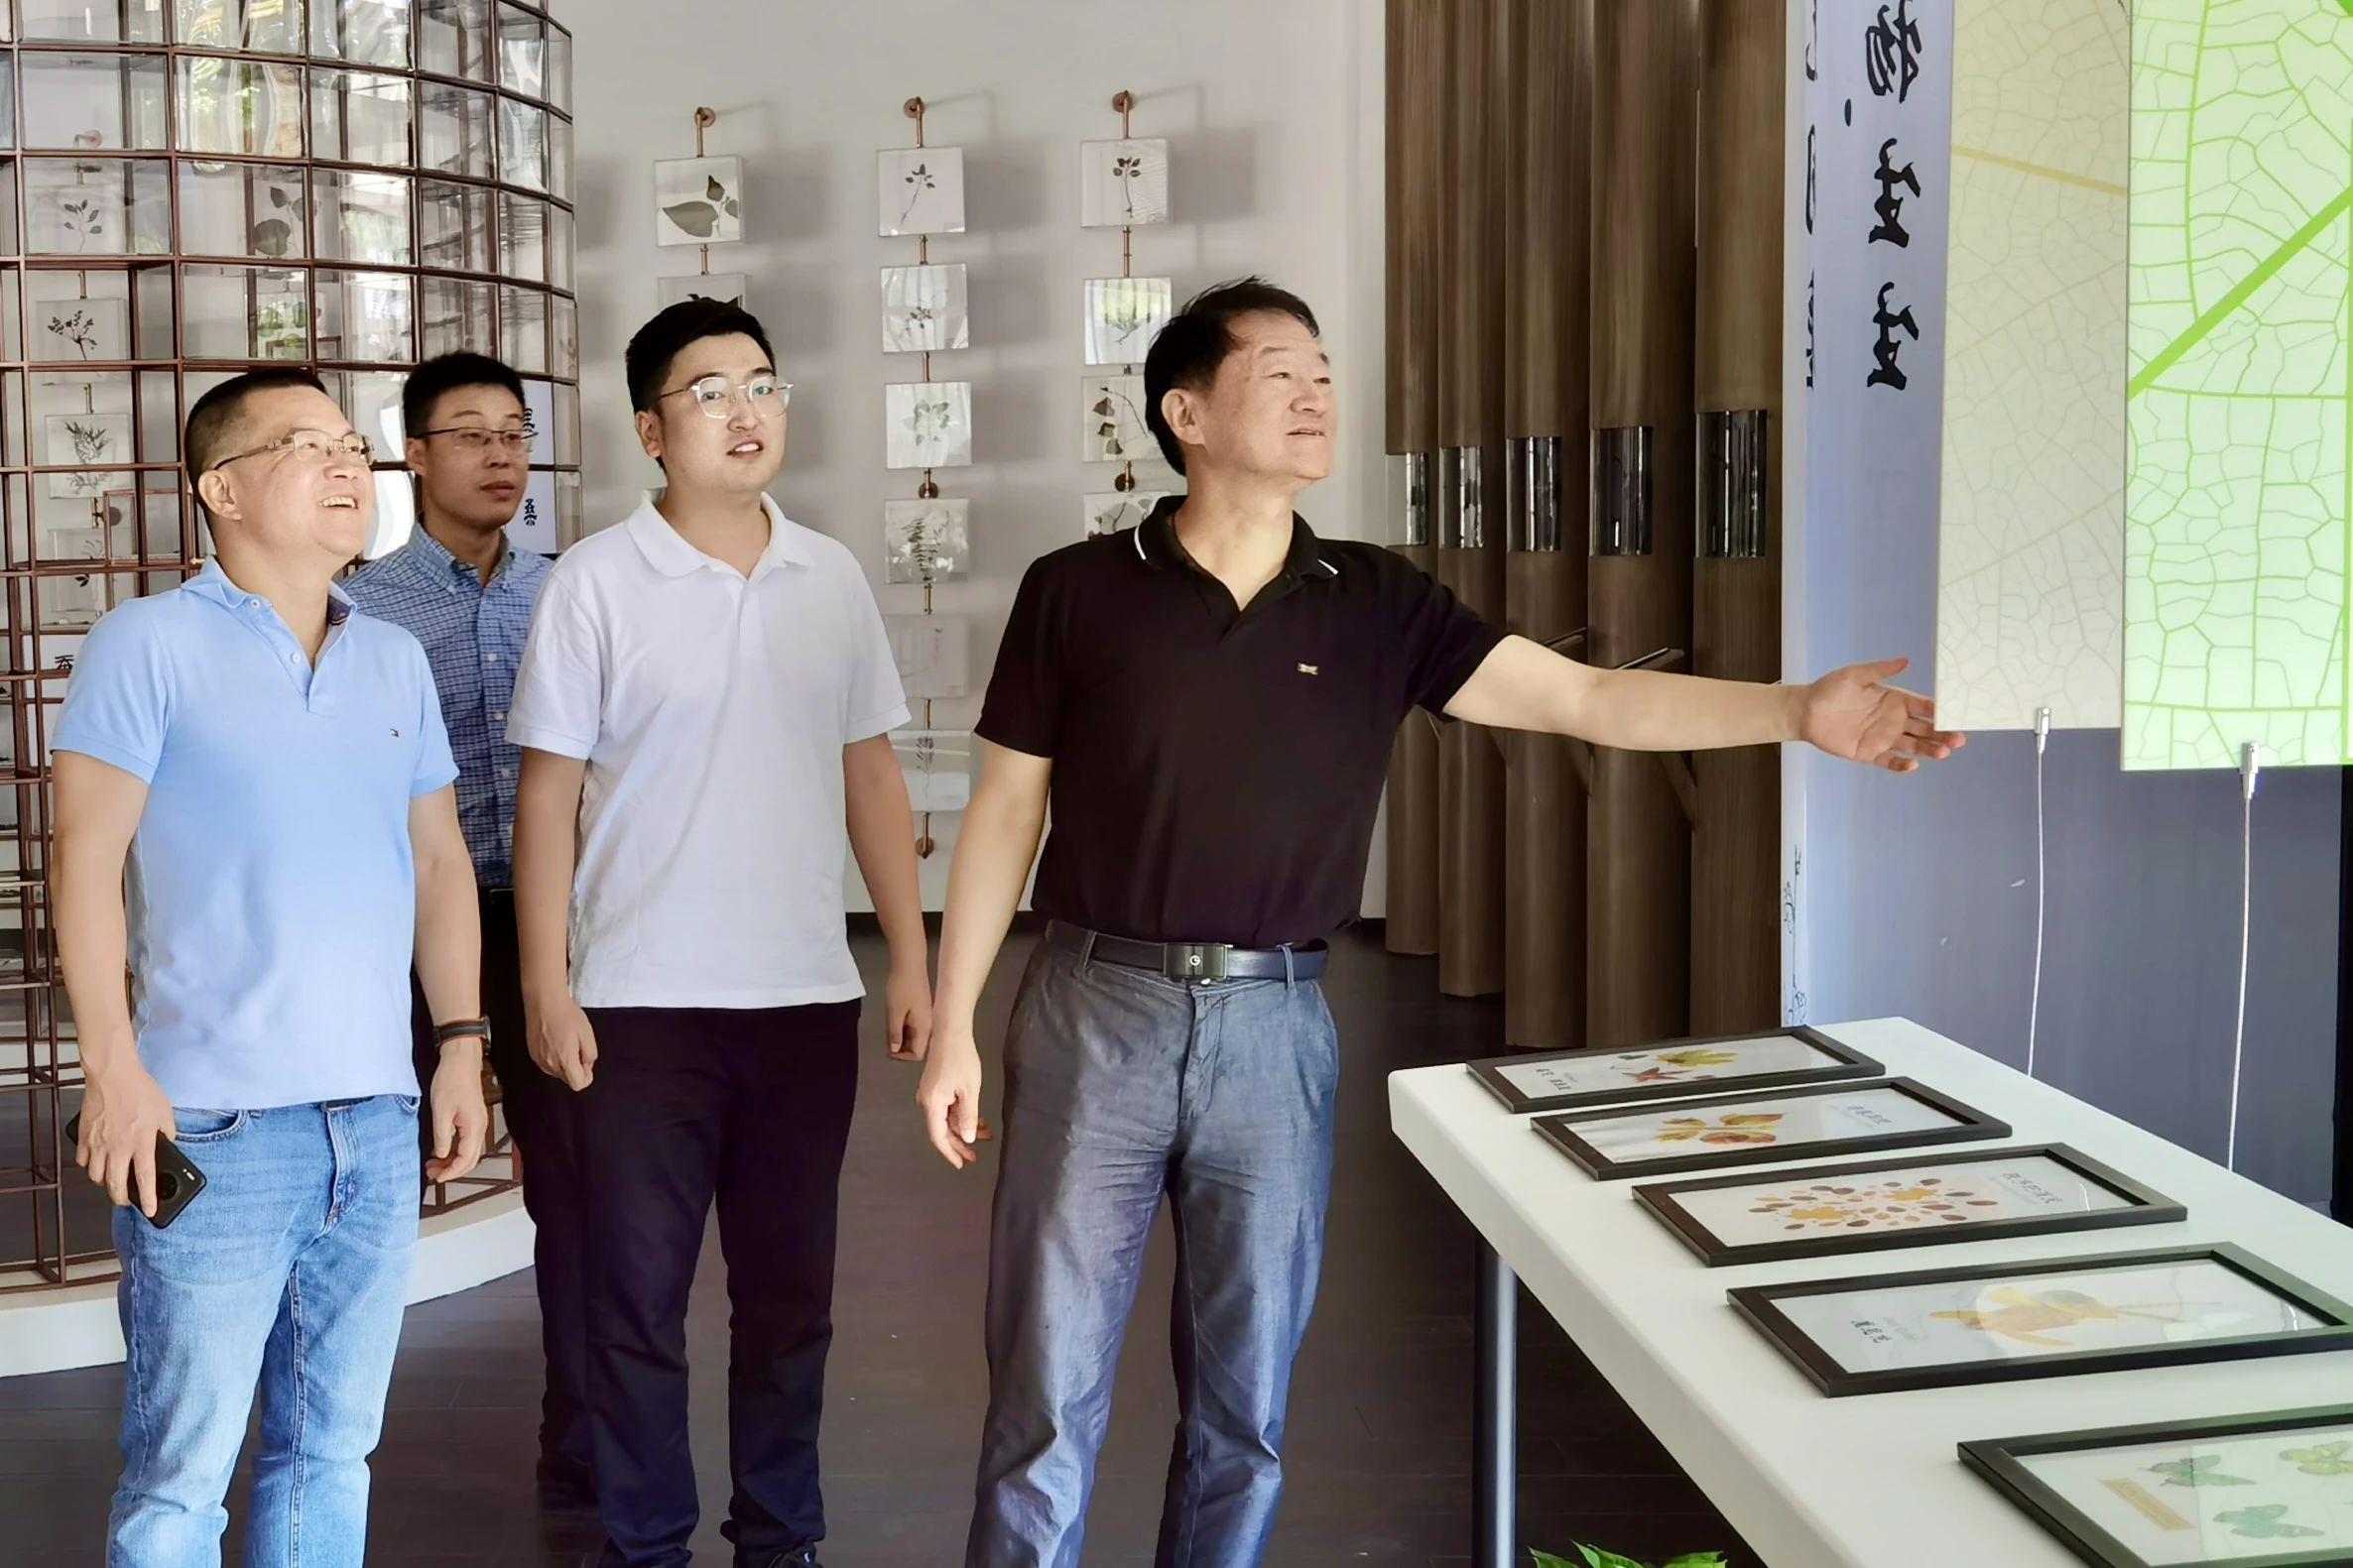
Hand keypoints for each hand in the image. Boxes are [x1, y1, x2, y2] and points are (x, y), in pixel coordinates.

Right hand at [77, 1062, 174, 1218]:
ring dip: (104, 1183)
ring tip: (113, 1180)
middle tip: (127, 1200)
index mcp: (141, 1142)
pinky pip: (82, 1160)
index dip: (148, 1198)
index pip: (145, 1178)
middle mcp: (118, 1147)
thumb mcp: (165, 1111)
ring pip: (95, 1176)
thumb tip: (168, 1144)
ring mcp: (98, 1143)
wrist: (113, 1074)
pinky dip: (88, 1166)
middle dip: (121, 1198)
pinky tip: (97, 1162)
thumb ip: (167, 1132)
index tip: (150, 1211)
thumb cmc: (140, 1090)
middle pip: (115, 1185)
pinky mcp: (83, 1136)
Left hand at [426, 1042, 489, 1182]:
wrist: (461, 1059)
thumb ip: (441, 1137)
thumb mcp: (441, 1111)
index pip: (466, 1160)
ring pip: (468, 1150)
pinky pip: (466, 1140)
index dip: (451, 1172)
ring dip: (452, 1160)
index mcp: (474, 1127)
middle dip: (452, 1169)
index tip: (437, 1178)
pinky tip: (441, 1149)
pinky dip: (454, 1149)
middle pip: (470, 1159)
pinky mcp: (472, 1117)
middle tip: (432, 1173)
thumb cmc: (452, 1080)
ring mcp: (477, 1122)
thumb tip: (441, 1154)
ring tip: (433, 1163)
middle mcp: (479, 1127)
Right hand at [527, 991, 598, 1090]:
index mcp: (565, 1060)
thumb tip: (586, 1065)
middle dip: (576, 1069)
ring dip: (565, 1064)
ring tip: (566, 1042)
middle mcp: (549, 1064)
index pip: (577, 1085)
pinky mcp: (532, 1053)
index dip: (587, 1076)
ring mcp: (538, 1060)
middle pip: (567, 1079)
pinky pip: (547, 1064)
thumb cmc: (566, 1015)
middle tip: (578, 1048)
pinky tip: (556, 1042)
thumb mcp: (587, 1034)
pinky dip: (554, 1058)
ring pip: (557, 1073)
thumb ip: (590, 1055)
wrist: (544, 1002)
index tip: (587, 1063)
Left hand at [884, 961, 934, 1061]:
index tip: (889, 1049)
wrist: (910, 963)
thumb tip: (895, 1049)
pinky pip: (916, 1025)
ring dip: (902, 1036)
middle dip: (902, 1047)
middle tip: (887, 1039)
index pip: (918, 1054)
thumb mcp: (894, 1013)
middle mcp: (929, 1024)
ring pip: (916, 1035)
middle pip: (918, 1046)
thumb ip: (895, 1034)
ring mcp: (927, 1016)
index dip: (902, 1056)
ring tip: (890, 1027)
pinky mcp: (923, 1008)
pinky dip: (905, 1026)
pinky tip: (896, 1018)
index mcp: (924, 1028)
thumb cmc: (902, 986)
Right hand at [915, 1031, 992, 1168]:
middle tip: (975, 1156)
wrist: (951, 1032)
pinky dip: (962, 1116)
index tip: (961, 1164)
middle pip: (942, 1130)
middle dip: (959, 1143)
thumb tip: (967, 1138)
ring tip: (984, 1135)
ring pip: (947, 1119)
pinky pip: (948, 1108)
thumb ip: (968, 1116)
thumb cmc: (961, 1059)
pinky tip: (976, 1119)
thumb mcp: (970, 1090)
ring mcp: (931, 1094)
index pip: (938, 1136)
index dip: (950, 1152)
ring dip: (964, 1128)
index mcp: (932, 1104)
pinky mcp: (937, 1086)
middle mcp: (927, 1101)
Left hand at [1800, 658, 1965, 772]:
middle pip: (1925, 729)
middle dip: (1942, 733)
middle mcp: (1894, 720)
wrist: (1806, 710)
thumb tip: (1905, 660)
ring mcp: (1884, 738)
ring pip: (1913, 746)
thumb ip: (1880, 670)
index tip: (1955, 714)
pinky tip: (1913, 766)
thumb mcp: (1855, 675)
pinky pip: (1890, 761)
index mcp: (1895, 700)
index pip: (1923, 706)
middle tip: (1959, 739)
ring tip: (1945, 752)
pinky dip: (1902, 765)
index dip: (1939, 711)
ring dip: (1930, 749)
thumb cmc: (1830, 689)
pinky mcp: (1870, 753)